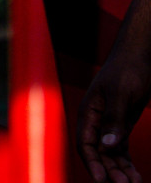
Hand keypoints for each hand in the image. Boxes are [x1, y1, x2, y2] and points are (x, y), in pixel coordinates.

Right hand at [80, 49, 149, 182]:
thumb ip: (113, 119)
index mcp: (88, 111)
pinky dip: (126, 162)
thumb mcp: (121, 93)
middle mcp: (96, 120)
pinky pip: (121, 148)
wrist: (139, 54)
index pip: (86, 143)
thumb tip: (106, 145)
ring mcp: (109, 123)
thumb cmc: (127, 68)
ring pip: (110, 153)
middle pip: (99, 152)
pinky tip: (134, 173)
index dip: (93, 163)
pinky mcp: (122, 124)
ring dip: (119, 169)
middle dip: (110, 170)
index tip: (104, 181)